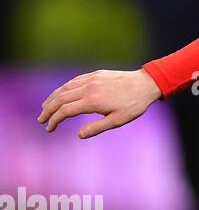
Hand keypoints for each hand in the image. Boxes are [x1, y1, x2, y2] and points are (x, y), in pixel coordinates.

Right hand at [38, 69, 161, 138]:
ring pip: (65, 88)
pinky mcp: (95, 74)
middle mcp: (88, 88)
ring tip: (45, 107)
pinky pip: (74, 80)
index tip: (49, 128)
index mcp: (92, 101)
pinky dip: (63, 88)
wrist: (146, 83)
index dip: (54, 120)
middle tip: (41, 120)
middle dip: (48, 110)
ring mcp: (91, 79)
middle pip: (60, 98)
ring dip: (52, 98)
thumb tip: (78, 135)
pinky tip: (61, 94)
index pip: (65, 111)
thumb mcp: (118, 120)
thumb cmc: (134, 105)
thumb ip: (97, 128)